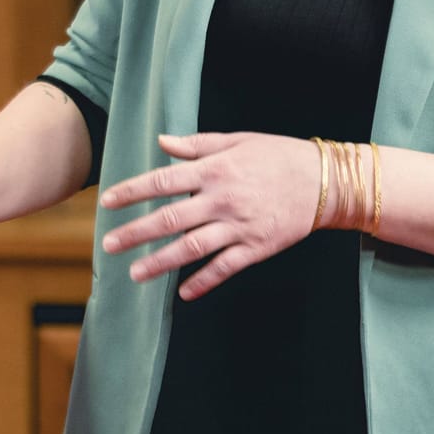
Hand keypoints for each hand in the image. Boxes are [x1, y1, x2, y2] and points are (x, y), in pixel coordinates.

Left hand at [99, 132, 315, 300]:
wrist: (325, 182)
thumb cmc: (277, 155)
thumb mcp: (237, 140)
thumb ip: (197, 145)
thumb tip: (162, 142)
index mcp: (215, 170)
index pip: (163, 181)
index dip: (132, 191)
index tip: (107, 201)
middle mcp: (222, 199)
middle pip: (170, 219)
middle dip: (136, 233)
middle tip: (108, 245)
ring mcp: (239, 226)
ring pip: (192, 248)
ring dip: (161, 262)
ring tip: (135, 273)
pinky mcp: (257, 247)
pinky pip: (225, 267)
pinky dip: (204, 281)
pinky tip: (184, 293)